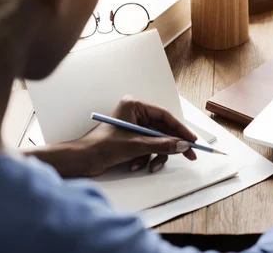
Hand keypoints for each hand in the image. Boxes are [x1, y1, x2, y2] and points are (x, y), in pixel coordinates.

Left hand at [74, 96, 197, 176]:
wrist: (81, 161)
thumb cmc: (101, 146)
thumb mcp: (136, 145)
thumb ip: (162, 145)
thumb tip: (183, 145)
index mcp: (134, 106)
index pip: (165, 116)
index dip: (180, 129)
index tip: (192, 140)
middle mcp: (135, 115)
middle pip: (163, 130)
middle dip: (171, 146)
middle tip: (189, 155)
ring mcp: (133, 128)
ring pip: (157, 142)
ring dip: (155, 156)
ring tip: (150, 166)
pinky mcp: (130, 140)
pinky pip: (148, 148)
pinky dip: (145, 159)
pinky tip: (135, 166)